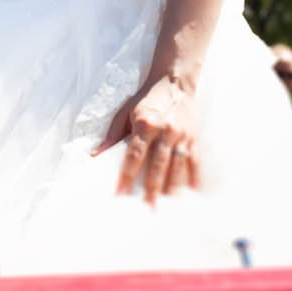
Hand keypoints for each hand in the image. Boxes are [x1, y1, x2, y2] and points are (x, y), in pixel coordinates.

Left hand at [93, 76, 201, 204]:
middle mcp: (164, 130)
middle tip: (147, 208)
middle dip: (151, 188)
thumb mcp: (125, 112)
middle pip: (157, 165)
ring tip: (168, 205)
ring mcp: (181, 135)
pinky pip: (195, 161)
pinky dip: (194, 178)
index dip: (127, 175)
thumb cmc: (146, 99)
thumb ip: (112, 135)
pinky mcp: (194, 137)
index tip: (121, 193)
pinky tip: (191, 193)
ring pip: (177, 166)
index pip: (134, 154)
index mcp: (144, 123)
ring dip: (172, 188)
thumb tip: (96, 155)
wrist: (174, 82)